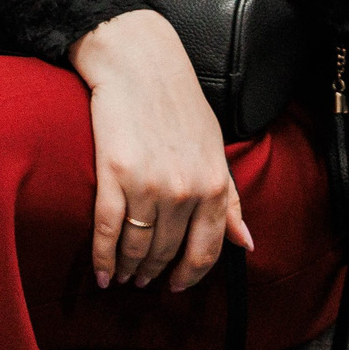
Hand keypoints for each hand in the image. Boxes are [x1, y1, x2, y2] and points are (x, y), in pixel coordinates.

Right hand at [70, 10, 253, 288]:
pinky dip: (104, 258)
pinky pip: (107, 231)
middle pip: (166, 253)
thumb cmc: (179, 104)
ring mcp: (149, 185)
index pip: (206, 250)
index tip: (177, 285)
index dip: (190, 275)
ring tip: (123, 275)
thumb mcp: (215, 149)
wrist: (140, 64)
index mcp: (214, 184)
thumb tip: (245, 243)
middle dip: (154, 273)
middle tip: (144, 279)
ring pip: (137, 247)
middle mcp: (185, 191)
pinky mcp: (114, 175)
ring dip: (129, 269)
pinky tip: (102, 272)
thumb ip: (230, 200)